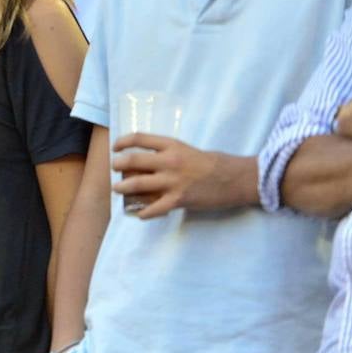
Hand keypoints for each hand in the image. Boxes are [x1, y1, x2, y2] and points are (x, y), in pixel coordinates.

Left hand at [111, 135, 256, 218]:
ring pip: (137, 184)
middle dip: (118, 165)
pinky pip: (153, 208)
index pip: (139, 138)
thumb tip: (147, 162)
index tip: (115, 147)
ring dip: (123, 187)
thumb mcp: (188, 150)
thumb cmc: (214, 163)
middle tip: (114, 169)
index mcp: (172, 146)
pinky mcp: (179, 200)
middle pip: (133, 161)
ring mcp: (173, 181)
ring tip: (118, 189)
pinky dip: (143, 212)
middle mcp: (169, 161)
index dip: (122, 142)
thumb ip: (168, 153)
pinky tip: (139, 214)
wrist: (237, 178)